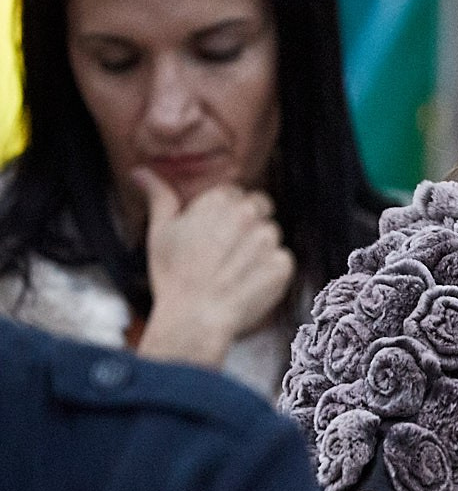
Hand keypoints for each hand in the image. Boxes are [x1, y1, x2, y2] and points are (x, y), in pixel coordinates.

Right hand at [133, 168, 295, 369]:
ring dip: (259, 248)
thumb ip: (159, 197)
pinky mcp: (283, 264)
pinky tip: (246, 284)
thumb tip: (142, 172)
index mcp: (220, 200)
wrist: (195, 317)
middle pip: (259, 207)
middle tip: (224, 252)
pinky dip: (269, 271)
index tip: (212, 234)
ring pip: (271, 234)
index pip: (235, 194)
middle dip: (247, 224)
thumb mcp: (160, 232)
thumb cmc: (173, 275)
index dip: (224, 214)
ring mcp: (268, 239)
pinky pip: (282, 260)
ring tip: (232, 271)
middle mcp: (248, 214)